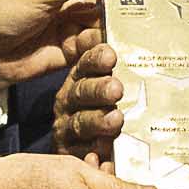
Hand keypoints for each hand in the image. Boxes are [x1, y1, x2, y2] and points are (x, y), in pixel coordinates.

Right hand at [48, 34, 124, 162]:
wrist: (85, 148)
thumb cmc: (104, 108)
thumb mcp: (107, 82)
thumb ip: (110, 63)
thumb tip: (121, 31)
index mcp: (80, 79)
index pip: (87, 64)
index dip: (96, 59)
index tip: (110, 56)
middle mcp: (70, 101)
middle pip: (82, 93)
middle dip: (99, 90)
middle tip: (116, 88)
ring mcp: (67, 128)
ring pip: (81, 123)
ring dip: (97, 121)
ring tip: (116, 120)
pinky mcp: (69, 154)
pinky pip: (80, 156)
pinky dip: (92, 156)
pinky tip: (105, 155)